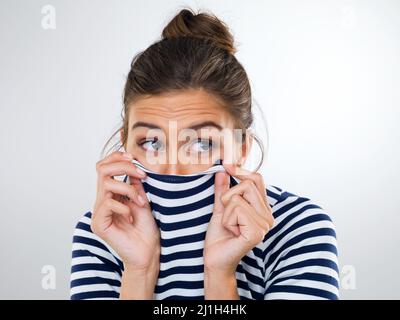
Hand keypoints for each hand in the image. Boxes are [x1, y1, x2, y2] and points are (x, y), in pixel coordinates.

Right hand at [91, 151, 159, 270]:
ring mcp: (99, 213)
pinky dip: (124, 206)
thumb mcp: (143, 199)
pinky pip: (108, 203)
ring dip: (128, 189)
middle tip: (142, 175)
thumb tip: (132, 164)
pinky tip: (131, 216)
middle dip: (123, 166)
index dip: (116, 157)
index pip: (104, 167)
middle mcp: (102, 201)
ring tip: (141, 202)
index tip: (133, 158)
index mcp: (111, 194)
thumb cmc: (146, 229)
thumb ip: (135, 183)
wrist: (147, 252)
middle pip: (101, 169)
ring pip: (106, 184)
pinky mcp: (99, 224)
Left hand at [204, 164, 274, 274]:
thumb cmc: (219, 236)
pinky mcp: (257, 232)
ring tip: (230, 226)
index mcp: (263, 208)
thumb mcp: (220, 207)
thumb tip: (223, 169)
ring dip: (226, 211)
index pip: (256, 179)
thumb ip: (223, 189)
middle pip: (247, 184)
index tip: (226, 165)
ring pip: (238, 197)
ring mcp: (264, 225)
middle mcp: (268, 216)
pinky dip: (227, 220)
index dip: (240, 170)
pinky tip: (232, 232)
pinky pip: (237, 209)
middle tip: (227, 215)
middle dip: (228, 197)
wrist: (215, 259)